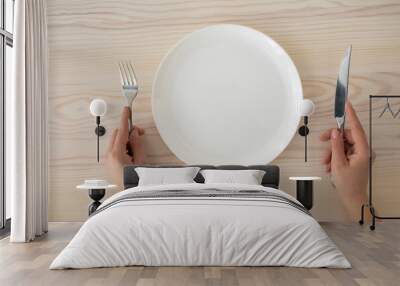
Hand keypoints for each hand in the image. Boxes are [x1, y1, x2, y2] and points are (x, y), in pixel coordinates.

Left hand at [105, 107, 145, 186]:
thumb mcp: (141, 160)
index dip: (125, 119)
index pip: (121, 131)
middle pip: (117, 134)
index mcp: (116, 153)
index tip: (127, 110)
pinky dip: (123, 148)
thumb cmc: (136, 180)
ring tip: (136, 151)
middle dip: (128, 132)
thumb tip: (134, 132)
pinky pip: (115, 149)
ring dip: (125, 141)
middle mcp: (109, 155)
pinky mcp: (108, 163)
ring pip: (116, 141)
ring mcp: (107, 160)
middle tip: (140, 135)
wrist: (129, 194)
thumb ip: (137, 143)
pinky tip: (131, 156)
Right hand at [320, 102, 369, 220]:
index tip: (346, 104)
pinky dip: (335, 156)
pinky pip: (343, 151)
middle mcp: (363, 151)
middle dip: (333, 140)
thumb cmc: (348, 185)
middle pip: (346, 136)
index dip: (350, 115)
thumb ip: (336, 146)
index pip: (356, 128)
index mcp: (363, 151)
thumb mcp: (338, 164)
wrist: (352, 199)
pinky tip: (331, 165)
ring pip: (343, 144)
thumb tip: (334, 133)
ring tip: (327, 163)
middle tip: (323, 143)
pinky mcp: (355, 159)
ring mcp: (359, 155)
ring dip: (332, 151)